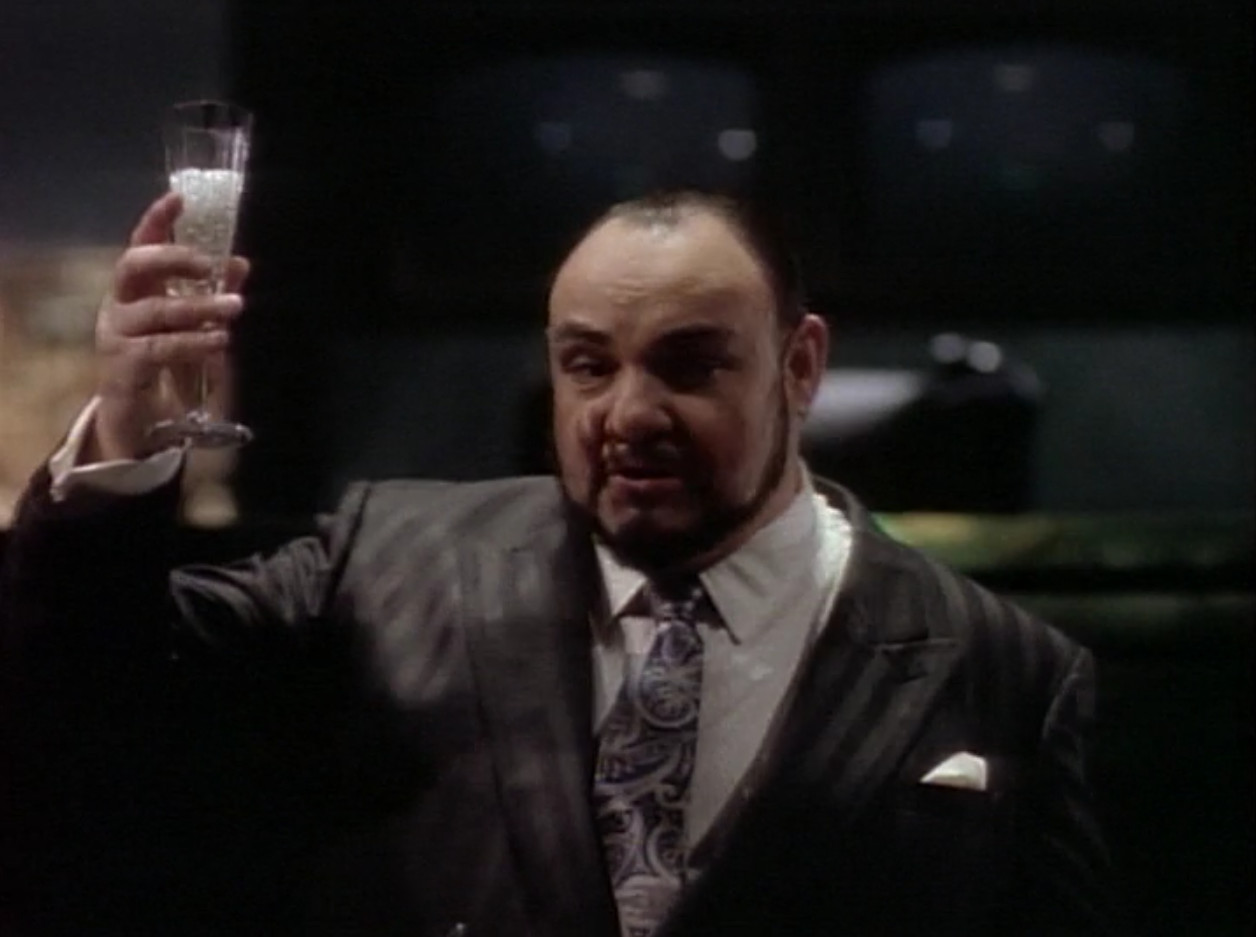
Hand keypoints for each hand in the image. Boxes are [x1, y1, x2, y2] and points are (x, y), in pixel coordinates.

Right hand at [88, 193, 249, 461]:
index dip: (156, 220)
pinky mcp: (123, 366)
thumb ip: (213, 294)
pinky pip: (160, 348)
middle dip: (172, 259)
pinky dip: (193, 342)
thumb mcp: (194, 327)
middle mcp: (120, 305)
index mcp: (136, 290)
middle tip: (210, 265)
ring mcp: (117, 335)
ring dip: (198, 307)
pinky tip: (219, 340)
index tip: (178, 198)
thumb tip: (240, 263)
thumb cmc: (167, 366)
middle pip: (134, 266)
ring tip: (234, 307)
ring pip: (155, 310)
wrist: (141, 421)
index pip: (139, 244)